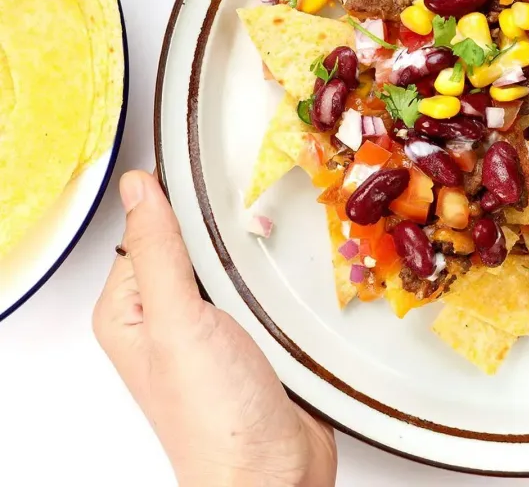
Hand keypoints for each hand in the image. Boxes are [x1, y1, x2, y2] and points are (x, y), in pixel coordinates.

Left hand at [93, 170, 336, 486]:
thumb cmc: (214, 414)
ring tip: (280, 245)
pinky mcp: (255, 340)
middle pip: (194, 245)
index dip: (178, 202)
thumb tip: (138, 188)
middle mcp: (168, 318)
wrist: (274, 472)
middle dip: (225, 229)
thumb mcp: (177, 321)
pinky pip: (264, 291)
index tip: (213, 176)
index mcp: (130, 311)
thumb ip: (159, 252)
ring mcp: (213, 329)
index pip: (147, 230)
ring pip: (234, 266)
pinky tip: (293, 278)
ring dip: (258, 256)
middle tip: (256, 217)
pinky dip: (280, 282)